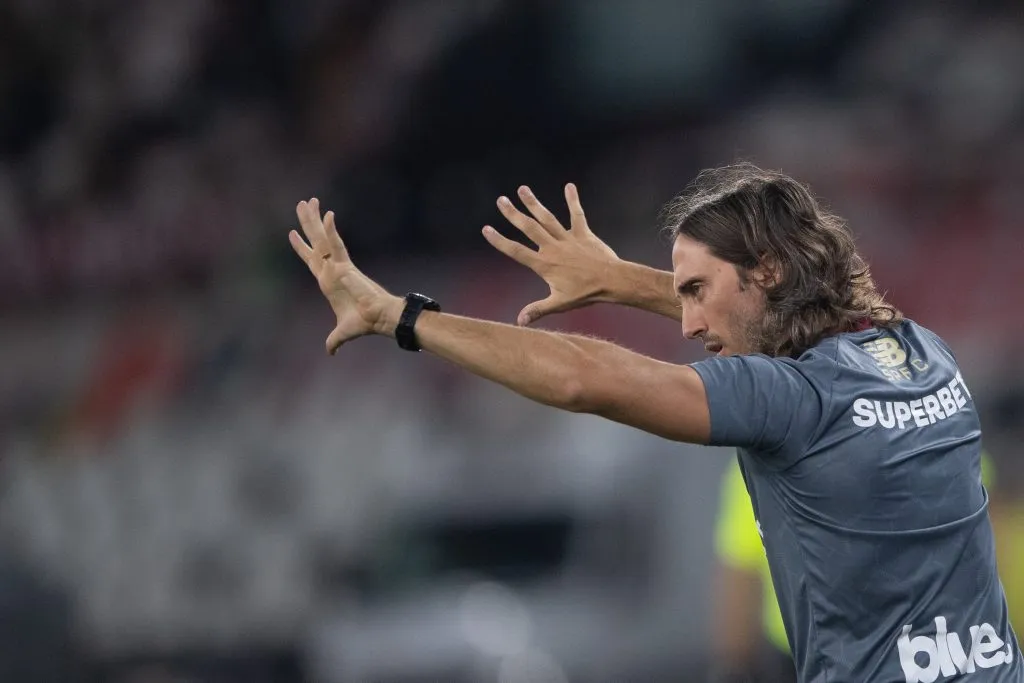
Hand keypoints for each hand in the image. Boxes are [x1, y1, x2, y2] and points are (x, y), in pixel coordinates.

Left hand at [289, 198, 401, 353]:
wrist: (378, 318)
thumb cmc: (364, 322)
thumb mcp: (342, 332)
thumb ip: (334, 340)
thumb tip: (330, 353)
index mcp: (329, 281)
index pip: (312, 259)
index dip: (301, 247)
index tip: (292, 232)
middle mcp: (332, 269)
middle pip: (315, 242)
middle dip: (307, 223)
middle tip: (301, 204)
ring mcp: (338, 265)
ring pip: (322, 238)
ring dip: (314, 220)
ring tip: (308, 201)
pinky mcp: (345, 266)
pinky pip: (336, 245)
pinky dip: (331, 230)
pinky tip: (327, 215)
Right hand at [483, 183, 619, 325]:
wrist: (611, 281)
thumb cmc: (585, 294)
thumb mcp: (559, 304)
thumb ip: (537, 310)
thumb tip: (519, 321)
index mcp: (544, 264)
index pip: (516, 251)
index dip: (500, 240)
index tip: (486, 229)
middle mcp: (553, 248)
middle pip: (529, 228)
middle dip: (513, 214)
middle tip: (500, 200)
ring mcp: (568, 239)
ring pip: (547, 218)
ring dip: (534, 203)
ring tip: (522, 189)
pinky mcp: (583, 234)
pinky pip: (576, 214)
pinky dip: (573, 200)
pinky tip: (569, 186)